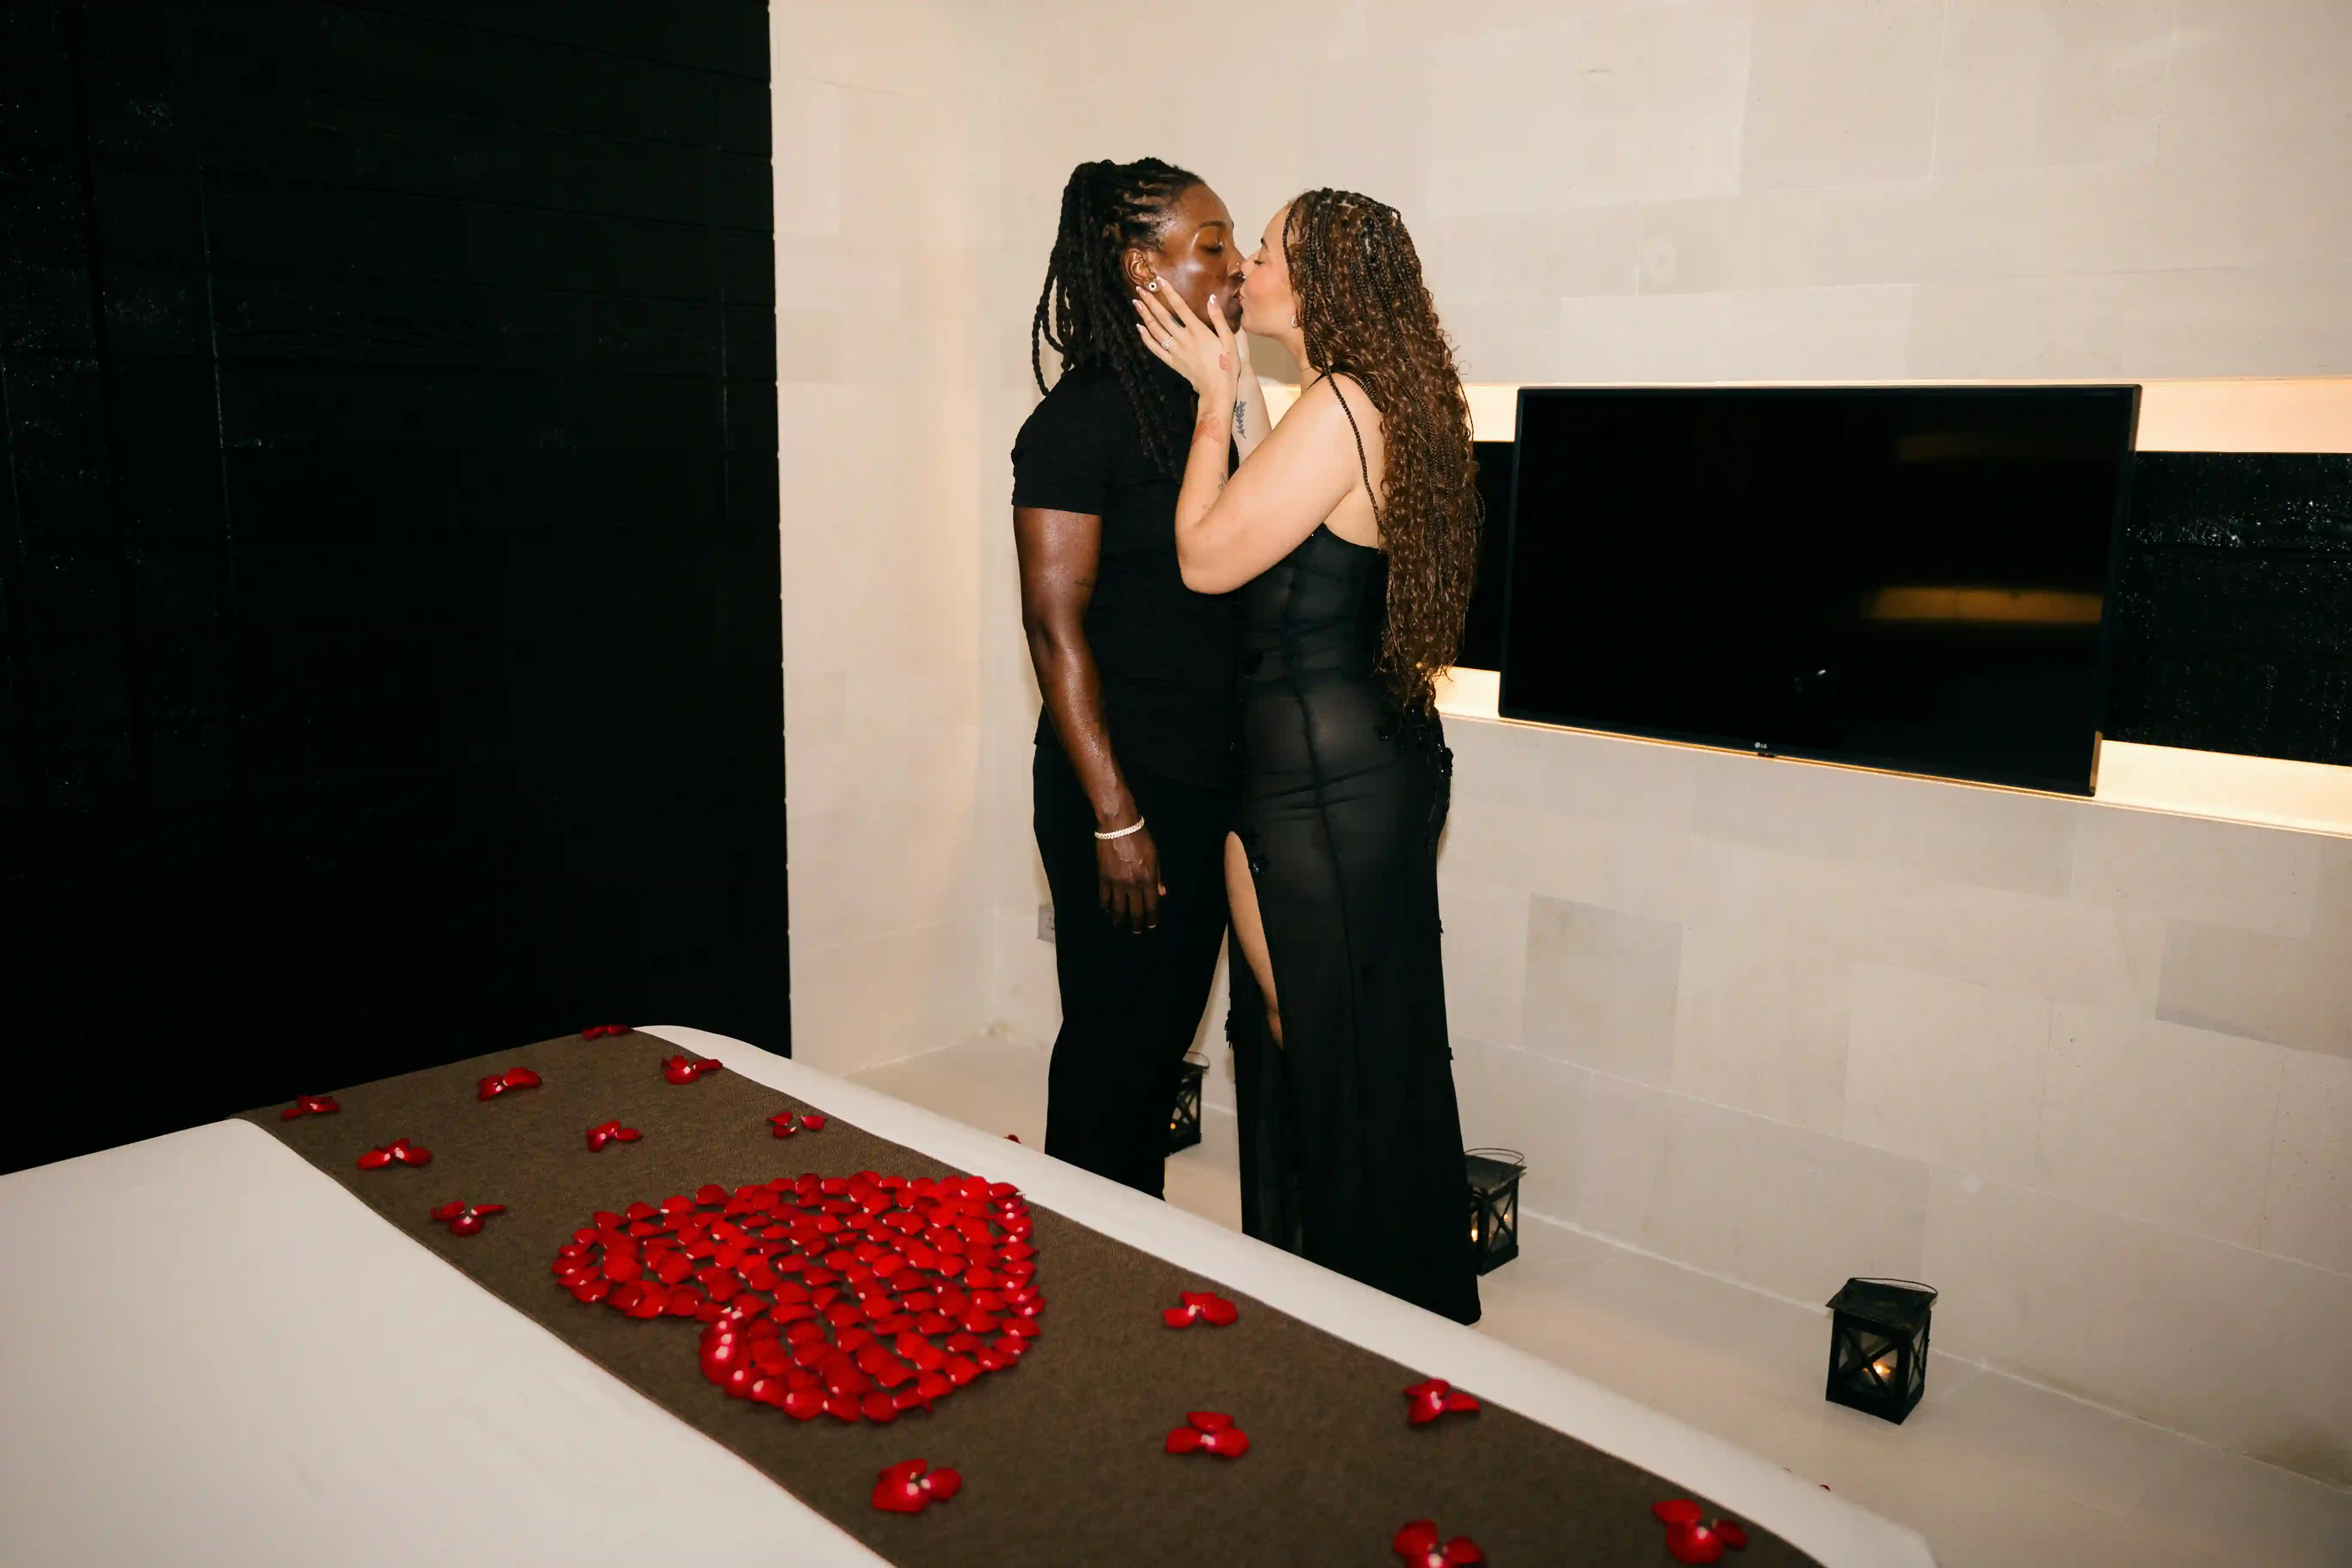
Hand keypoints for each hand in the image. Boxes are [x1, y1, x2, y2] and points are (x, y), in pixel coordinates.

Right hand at [1096, 823, 1164, 932]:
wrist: (1118, 826)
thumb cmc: (1141, 838)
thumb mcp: (1155, 856)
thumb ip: (1158, 877)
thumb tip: (1161, 894)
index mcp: (1148, 879)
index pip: (1151, 906)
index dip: (1152, 918)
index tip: (1151, 925)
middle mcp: (1133, 885)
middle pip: (1135, 911)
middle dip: (1136, 923)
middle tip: (1136, 931)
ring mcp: (1117, 883)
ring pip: (1118, 908)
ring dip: (1119, 918)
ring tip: (1119, 924)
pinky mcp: (1103, 878)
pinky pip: (1104, 897)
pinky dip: (1105, 905)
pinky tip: (1106, 909)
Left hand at [1134, 283, 1238, 400]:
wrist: (1217, 390)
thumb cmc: (1227, 365)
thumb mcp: (1229, 340)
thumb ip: (1218, 318)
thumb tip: (1212, 298)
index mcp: (1198, 331)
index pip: (1179, 306)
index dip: (1169, 292)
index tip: (1159, 280)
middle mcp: (1183, 339)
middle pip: (1162, 316)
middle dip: (1150, 301)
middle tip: (1140, 289)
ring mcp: (1175, 351)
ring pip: (1156, 330)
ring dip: (1145, 316)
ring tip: (1137, 303)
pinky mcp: (1172, 362)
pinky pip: (1155, 348)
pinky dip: (1146, 337)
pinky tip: (1139, 328)